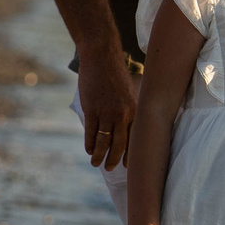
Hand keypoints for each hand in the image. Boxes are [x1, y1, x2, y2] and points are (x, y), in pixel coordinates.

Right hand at [77, 44, 136, 169]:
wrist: (102, 56)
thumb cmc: (116, 73)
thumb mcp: (130, 91)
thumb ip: (130, 108)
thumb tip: (128, 126)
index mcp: (135, 110)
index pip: (135, 138)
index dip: (131, 154)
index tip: (129, 166)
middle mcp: (123, 114)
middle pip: (120, 144)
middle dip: (115, 159)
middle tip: (110, 169)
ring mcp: (106, 112)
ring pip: (103, 141)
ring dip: (99, 155)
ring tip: (96, 163)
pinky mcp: (92, 109)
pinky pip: (91, 132)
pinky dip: (89, 143)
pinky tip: (89, 150)